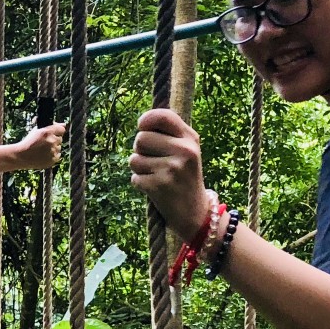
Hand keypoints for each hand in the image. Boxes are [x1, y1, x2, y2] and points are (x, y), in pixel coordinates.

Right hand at [12, 122, 65, 170]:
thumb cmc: (28, 142)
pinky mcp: (53, 160)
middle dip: (54, 139)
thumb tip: (64, 124)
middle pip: (60, 138)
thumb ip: (50, 126)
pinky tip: (44, 154)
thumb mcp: (36, 130)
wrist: (21, 156)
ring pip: (59, 147)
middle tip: (45, 142)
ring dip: (54, 147)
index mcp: (47, 132)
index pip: (62, 129)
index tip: (55, 132)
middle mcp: (51, 141)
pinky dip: (53, 155)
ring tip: (43, 149)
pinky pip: (58, 155)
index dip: (58, 130)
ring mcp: (53, 151)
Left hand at [130, 108, 214, 234]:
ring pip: (134, 159)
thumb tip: (143, 121)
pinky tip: (155, 188)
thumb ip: (169, 133)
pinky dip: (140, 184)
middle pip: (141, 138)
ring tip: (156, 175)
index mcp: (190, 139)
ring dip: (139, 169)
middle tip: (154, 161)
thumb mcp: (187, 150)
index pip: (162, 116)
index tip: (142, 127)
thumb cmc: (184, 175)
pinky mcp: (159, 186)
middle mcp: (184, 151)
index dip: (146, 119)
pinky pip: (134, 178)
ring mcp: (172, 169)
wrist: (195, 212)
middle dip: (140, 150)